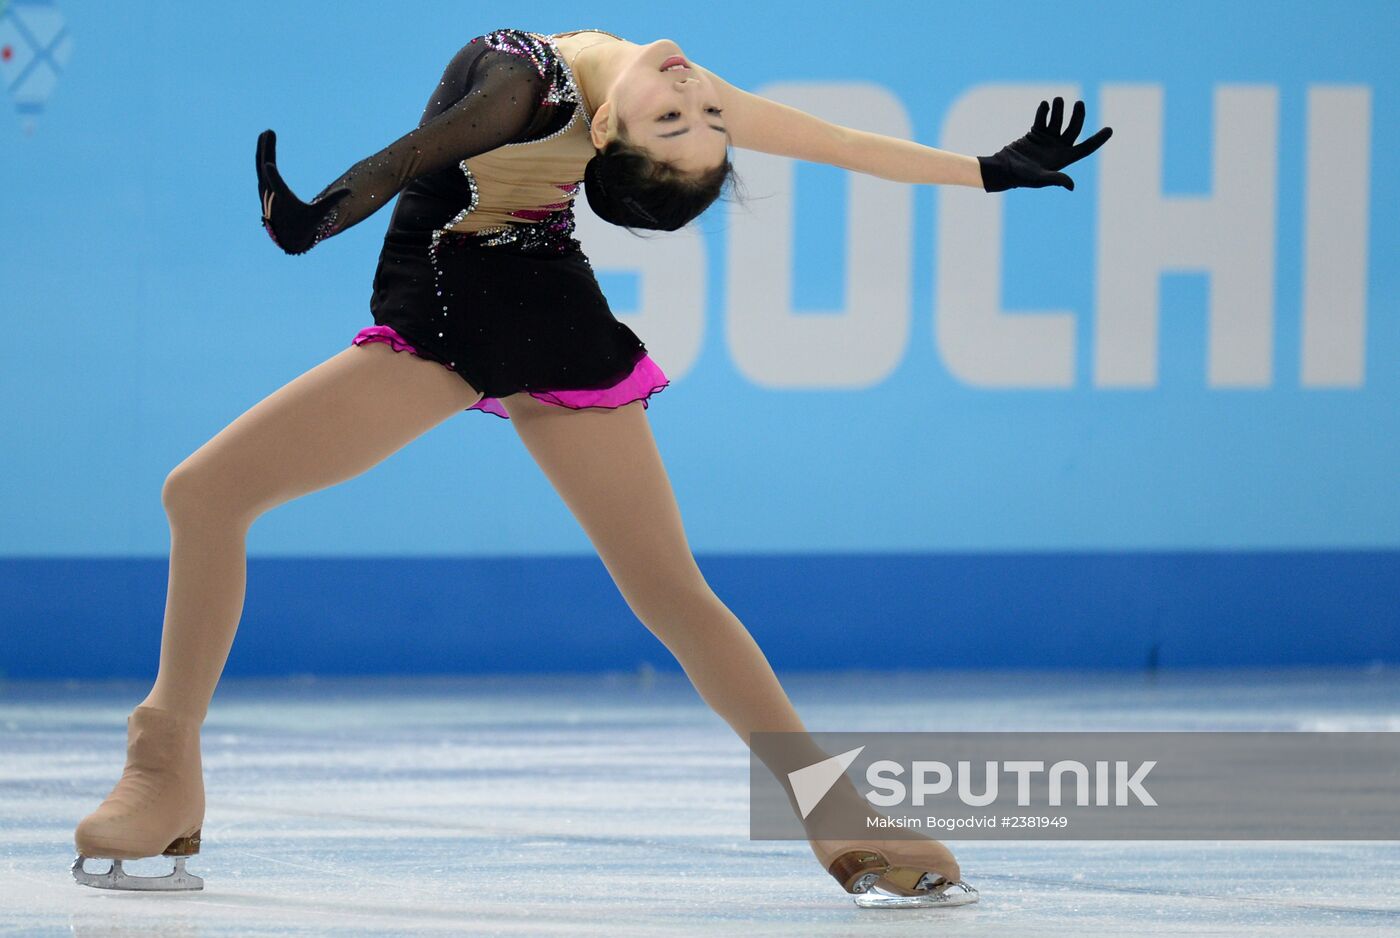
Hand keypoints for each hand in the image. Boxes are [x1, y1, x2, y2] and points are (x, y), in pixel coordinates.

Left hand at [256, 129, 350, 254]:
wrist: (289, 236)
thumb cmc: (306, 224)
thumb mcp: (319, 214)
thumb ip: (333, 200)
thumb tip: (350, 190)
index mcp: (284, 200)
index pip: (277, 186)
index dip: (272, 175)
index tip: (268, 163)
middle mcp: (271, 195)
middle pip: (265, 169)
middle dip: (266, 150)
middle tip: (268, 131)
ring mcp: (265, 191)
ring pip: (260, 166)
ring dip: (263, 149)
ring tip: (265, 133)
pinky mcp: (263, 189)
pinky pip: (260, 169)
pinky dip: (261, 155)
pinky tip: (263, 146)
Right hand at [977, 97, 1111, 192]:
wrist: (1002, 169)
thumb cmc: (1021, 177)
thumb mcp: (1039, 178)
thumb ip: (1056, 179)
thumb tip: (1071, 186)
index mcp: (1063, 159)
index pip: (1086, 148)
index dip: (1098, 140)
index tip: (1110, 129)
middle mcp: (1057, 148)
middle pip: (1074, 129)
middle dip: (1078, 116)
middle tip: (1079, 103)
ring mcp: (1047, 140)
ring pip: (1058, 121)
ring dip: (1059, 109)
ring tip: (1058, 99)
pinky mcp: (1035, 134)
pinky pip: (1043, 119)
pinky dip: (1044, 111)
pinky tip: (1045, 104)